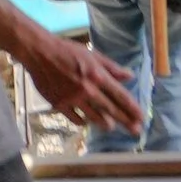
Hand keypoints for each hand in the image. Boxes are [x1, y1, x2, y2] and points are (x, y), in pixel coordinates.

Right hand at [23, 27, 143, 134]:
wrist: (39, 53)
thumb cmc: (67, 51)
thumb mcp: (92, 55)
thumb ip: (111, 68)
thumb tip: (129, 76)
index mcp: (97, 75)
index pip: (120, 96)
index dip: (132, 108)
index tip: (141, 117)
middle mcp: (87, 89)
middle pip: (111, 110)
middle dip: (126, 121)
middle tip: (136, 130)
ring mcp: (73, 99)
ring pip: (94, 118)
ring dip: (106, 124)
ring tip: (111, 127)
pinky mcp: (59, 105)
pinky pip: (76, 119)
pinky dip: (83, 121)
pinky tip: (87, 121)